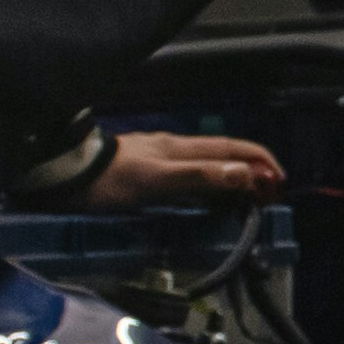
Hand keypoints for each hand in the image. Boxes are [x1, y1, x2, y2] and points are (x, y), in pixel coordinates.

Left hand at [89, 131, 279, 205]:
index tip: (279, 181)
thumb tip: (243, 173)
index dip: (259, 160)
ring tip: (248, 196)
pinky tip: (208, 196)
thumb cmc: (107, 180)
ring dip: (233, 176)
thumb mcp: (156, 180)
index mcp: (180, 148)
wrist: (64, 174)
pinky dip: (210, 183)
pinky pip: (189, 174)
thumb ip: (199, 176)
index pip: (232, 147)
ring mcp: (160, 158)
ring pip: (208, 163)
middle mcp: (174, 149)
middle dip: (252, 169)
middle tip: (270, 193)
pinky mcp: (147, 171)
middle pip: (224, 154)